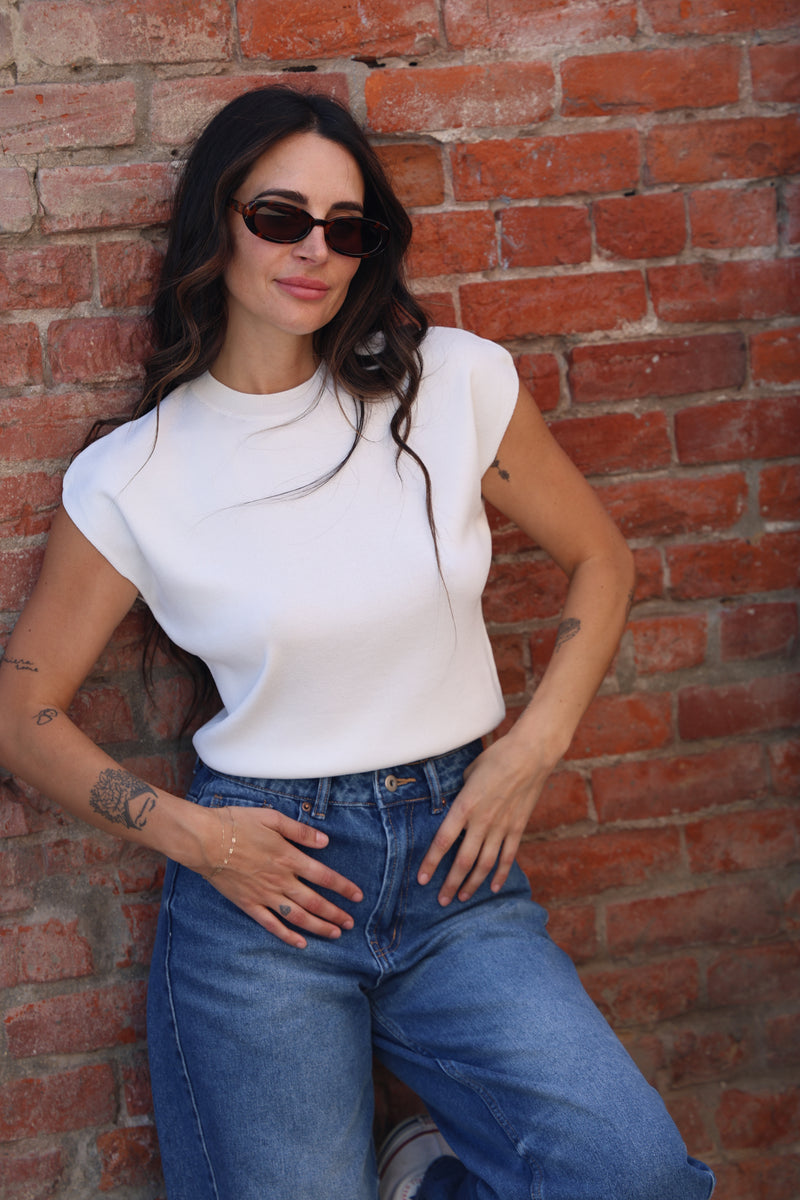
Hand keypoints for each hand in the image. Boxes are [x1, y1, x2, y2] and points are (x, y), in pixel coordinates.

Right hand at [202, 806, 362, 948]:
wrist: (205, 840)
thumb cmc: (237, 824)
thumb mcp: (272, 818)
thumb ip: (300, 832)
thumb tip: (325, 842)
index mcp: (289, 858)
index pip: (324, 877)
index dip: (343, 888)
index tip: (358, 896)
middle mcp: (280, 880)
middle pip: (315, 902)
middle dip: (336, 914)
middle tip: (350, 923)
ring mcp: (264, 895)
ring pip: (298, 917)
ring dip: (319, 927)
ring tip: (335, 934)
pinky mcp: (248, 904)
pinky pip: (272, 925)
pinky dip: (288, 936)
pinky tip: (301, 943)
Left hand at [417, 734, 551, 905]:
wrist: (530, 754)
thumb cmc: (496, 758)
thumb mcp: (469, 773)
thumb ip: (461, 795)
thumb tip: (456, 807)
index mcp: (465, 806)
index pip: (443, 841)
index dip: (431, 863)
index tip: (422, 879)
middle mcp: (482, 821)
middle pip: (463, 860)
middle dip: (451, 883)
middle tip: (442, 900)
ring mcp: (502, 826)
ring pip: (485, 864)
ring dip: (473, 883)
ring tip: (463, 897)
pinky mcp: (518, 828)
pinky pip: (508, 856)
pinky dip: (501, 874)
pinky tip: (494, 888)